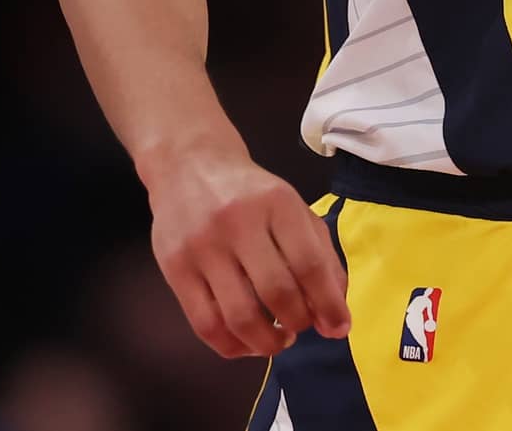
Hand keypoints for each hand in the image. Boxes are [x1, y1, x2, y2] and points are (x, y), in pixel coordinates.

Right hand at [142, 144, 350, 358]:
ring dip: (266, 342)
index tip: (338, 328)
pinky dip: (232, 345)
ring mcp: (202, 246)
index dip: (328, 304)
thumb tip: (336, 316)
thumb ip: (322, 258)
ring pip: (238, 316)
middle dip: (298, 322)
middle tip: (302, 327)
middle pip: (276, 292)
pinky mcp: (174, 268)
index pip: (309, 263)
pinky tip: (246, 343)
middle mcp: (238, 222)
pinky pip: (204, 324)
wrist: (190, 165)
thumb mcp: (294, 210)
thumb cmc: (252, 194)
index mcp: (277, 203)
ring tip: (278, 341)